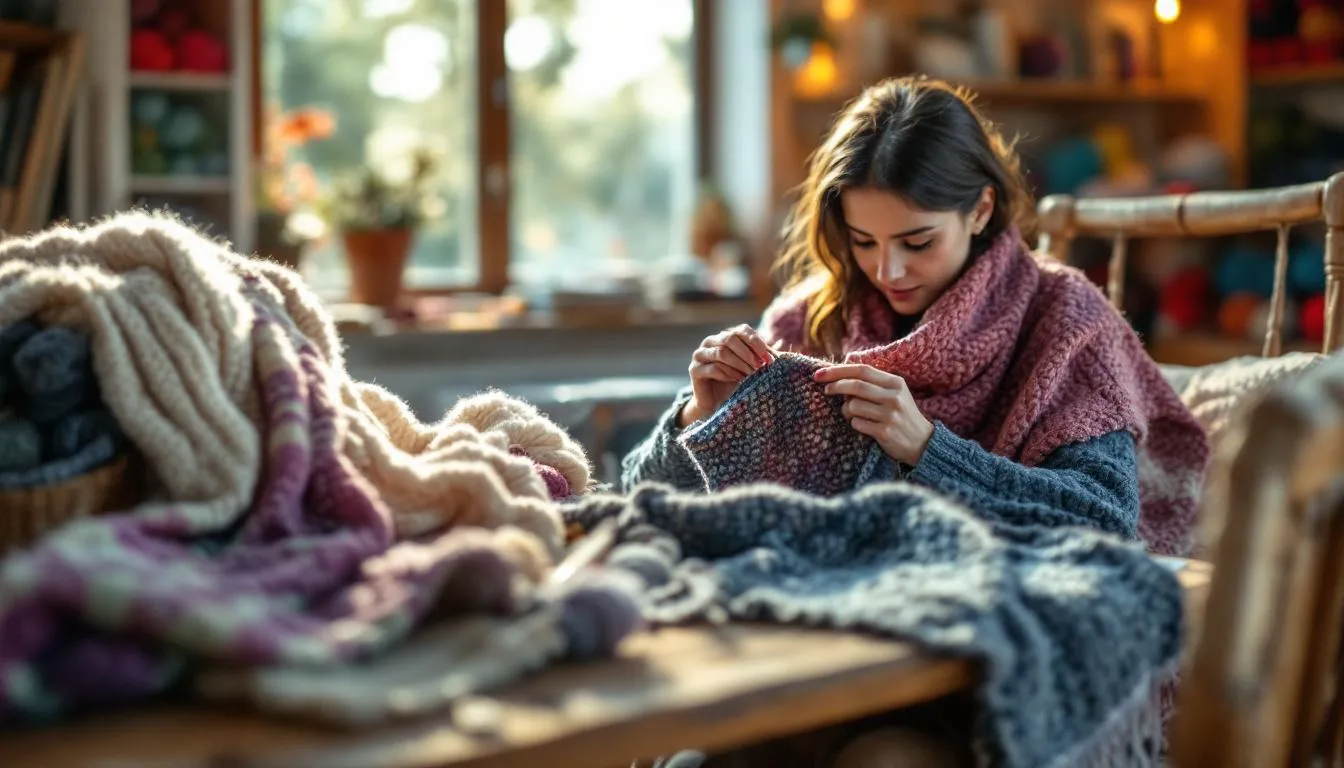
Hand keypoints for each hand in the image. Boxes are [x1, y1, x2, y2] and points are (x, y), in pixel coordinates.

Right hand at [679, 324, 775, 427]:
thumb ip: (764, 355)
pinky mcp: (694, 369)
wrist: (716, 402)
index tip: (769, 357)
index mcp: (725, 336)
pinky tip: (738, 381)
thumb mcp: (752, 367)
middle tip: (760, 367)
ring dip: (739, 364)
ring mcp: (700, 354)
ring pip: (721, 353)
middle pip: (730, 338)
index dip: (756, 342)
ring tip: (751, 376)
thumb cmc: (736, 382)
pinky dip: (728, 374)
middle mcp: (711, 341)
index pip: (741, 330)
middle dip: (748, 354)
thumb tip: (783, 341)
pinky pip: (713, 368)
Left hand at [814, 364, 933, 465]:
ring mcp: (890, 414)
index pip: (862, 370)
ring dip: (846, 410)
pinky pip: (857, 423)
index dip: (838, 370)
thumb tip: (842, 367)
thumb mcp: (894, 392)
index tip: (819, 374)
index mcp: (895, 383)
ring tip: (852, 414)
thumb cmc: (901, 415)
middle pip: (855, 386)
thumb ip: (873, 380)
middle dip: (835, 387)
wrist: (922, 443)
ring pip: (853, 406)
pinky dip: (855, 424)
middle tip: (826, 391)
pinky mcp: (885, 432)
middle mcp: (894, 396)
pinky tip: (863, 426)